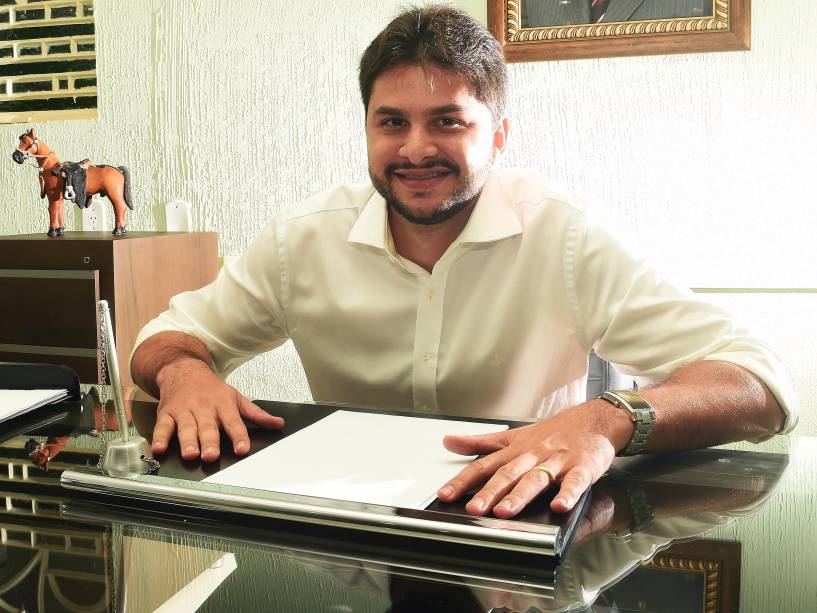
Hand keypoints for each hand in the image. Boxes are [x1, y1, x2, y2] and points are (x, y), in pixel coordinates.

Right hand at [151, 359, 283, 461]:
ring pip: (186, 427)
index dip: (238, 436)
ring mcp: (184, 411)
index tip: (242, 449)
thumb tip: (278, 424)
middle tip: (212, 454)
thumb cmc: (212, 389)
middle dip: (210, 441)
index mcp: (223, 405)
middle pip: (208, 427)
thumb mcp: (237, 398)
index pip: (233, 422)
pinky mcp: (167, 414)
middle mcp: (204, 408)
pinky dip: (160, 438)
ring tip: (190, 454)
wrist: (184, 371)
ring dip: (187, 441)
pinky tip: (159, 448)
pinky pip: (162, 427)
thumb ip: (257, 415)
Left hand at [436, 401, 632, 517]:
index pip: (484, 466)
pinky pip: (575, 482)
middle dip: (490, 492)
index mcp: (515, 451)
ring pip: (536, 479)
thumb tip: (448, 441)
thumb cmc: (552, 432)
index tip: (445, 495)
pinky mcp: (582, 467)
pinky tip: (559, 506)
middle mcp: (533, 455)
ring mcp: (557, 461)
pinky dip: (568, 494)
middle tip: (474, 509)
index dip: (463, 480)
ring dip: (520, 495)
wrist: (593, 420)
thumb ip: (480, 442)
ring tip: (505, 511)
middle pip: (508, 474)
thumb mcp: (513, 435)